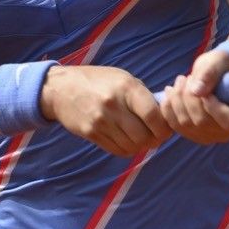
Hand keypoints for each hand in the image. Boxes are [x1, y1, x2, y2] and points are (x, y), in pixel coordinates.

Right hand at [40, 66, 172, 156]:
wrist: (61, 88)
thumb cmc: (98, 81)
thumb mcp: (123, 78)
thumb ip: (143, 96)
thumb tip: (165, 115)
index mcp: (126, 88)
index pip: (153, 115)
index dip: (164, 127)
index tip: (167, 129)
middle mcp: (114, 105)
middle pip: (144, 136)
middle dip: (154, 140)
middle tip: (156, 137)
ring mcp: (101, 121)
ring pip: (132, 146)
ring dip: (141, 146)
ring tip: (141, 138)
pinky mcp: (91, 133)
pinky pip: (117, 150)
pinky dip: (127, 149)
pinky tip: (127, 141)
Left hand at [159, 48, 228, 144]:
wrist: (216, 73)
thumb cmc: (223, 66)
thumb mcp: (220, 61)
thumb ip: (210, 74)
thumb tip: (197, 91)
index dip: (212, 106)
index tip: (203, 88)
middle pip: (203, 123)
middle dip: (188, 98)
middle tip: (186, 78)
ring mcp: (211, 136)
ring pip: (187, 125)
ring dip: (177, 101)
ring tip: (178, 82)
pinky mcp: (195, 135)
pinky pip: (177, 127)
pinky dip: (168, 109)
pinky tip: (169, 94)